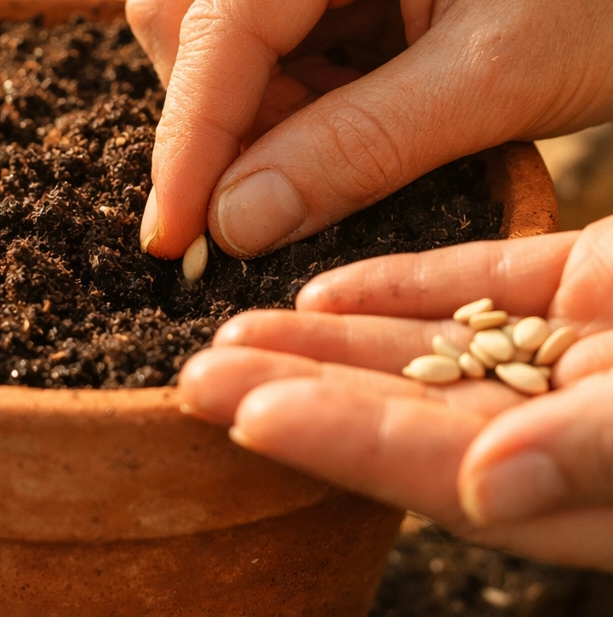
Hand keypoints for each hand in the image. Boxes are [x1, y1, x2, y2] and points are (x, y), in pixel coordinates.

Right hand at [126, 0, 612, 258]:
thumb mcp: (494, 82)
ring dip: (250, 111)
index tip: (174, 241)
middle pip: (183, 11)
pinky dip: (281, 97)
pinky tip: (347, 117)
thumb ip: (355, 149)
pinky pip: (257, 35)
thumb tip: (231, 221)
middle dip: (210, 117)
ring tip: (342, 148)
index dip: (188, 140)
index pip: (215, 22)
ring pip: (209, 27)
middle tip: (268, 197)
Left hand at [178, 216, 612, 570]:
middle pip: (407, 411)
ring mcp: (567, 348)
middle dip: (298, 393)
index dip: (341, 443)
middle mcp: (559, 422)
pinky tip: (323, 289)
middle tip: (198, 377)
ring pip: (424, 347)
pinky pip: (474, 281)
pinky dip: (400, 285)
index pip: (441, 469)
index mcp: (591, 485)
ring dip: (328, 340)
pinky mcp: (576, 280)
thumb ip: (594, 451)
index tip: (247, 417)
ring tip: (235, 332)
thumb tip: (484, 490)